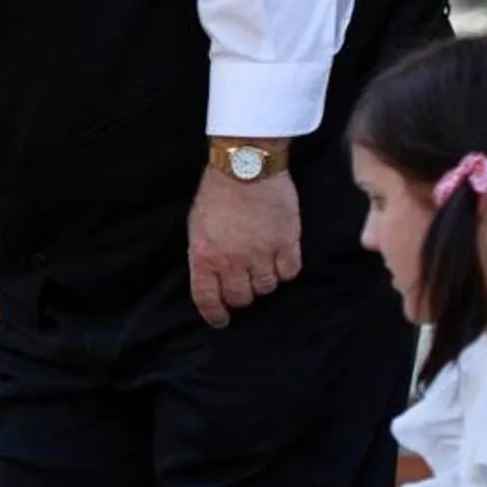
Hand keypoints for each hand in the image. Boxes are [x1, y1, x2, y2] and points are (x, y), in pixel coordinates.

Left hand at [187, 157, 300, 328]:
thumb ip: (205, 254)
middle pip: (241, 297)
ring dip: (264, 281)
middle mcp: (232, 261)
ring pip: (267, 287)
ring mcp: (261, 253)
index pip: (207, 299)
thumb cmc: (217, 193)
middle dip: (241, 295)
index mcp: (205, 257)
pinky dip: (285, 269)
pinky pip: (289, 272)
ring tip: (262, 266)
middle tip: (244, 285)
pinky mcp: (287, 242)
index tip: (221, 320)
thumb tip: (211, 277)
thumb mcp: (197, 226)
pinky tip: (280, 258)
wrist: (246, 166)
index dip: (215, 314)